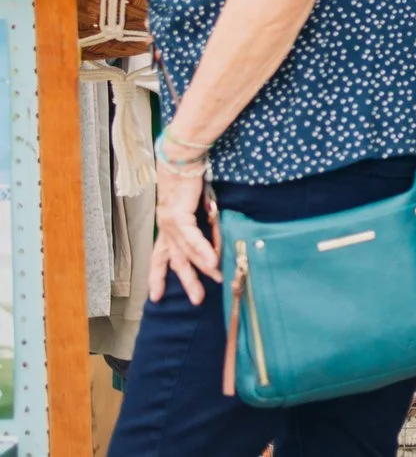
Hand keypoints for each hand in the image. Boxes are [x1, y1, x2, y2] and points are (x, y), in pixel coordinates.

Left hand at [149, 161, 220, 304]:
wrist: (180, 157)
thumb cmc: (187, 175)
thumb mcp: (194, 202)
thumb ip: (202, 218)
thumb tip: (215, 229)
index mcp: (167, 225)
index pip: (160, 256)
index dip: (158, 276)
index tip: (157, 295)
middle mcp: (166, 227)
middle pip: (174, 260)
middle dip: (186, 281)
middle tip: (196, 300)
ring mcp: (170, 223)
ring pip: (186, 252)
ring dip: (201, 268)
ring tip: (215, 280)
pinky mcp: (179, 216)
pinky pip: (193, 238)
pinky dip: (204, 251)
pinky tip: (212, 262)